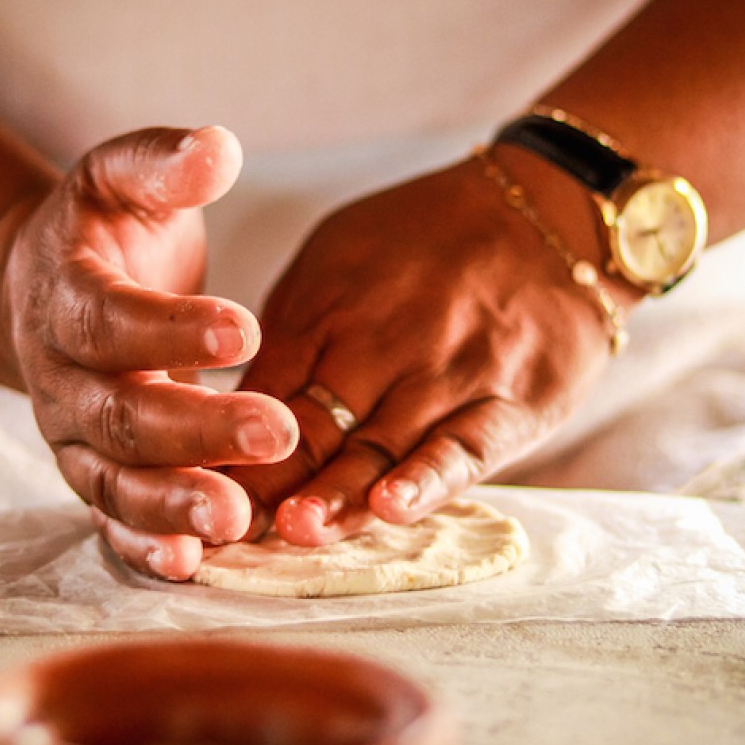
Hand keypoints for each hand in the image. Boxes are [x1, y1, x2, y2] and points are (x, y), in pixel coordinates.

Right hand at [0, 126, 297, 578]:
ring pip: (113, 481)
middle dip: (197, 428)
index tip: (247, 329)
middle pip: (119, 414)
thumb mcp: (122, 178)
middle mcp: (61, 377)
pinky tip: (195, 565)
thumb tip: (218, 148)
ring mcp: (72, 436)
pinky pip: (112, 518)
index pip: (111, 319)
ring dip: (173, 503)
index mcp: (67, 298)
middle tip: (277, 433)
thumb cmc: (104, 233)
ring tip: (239, 521)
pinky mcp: (93, 473)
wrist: (44, 290)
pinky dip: (146, 546)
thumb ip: (162, 162)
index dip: (171, 328)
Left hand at [230, 152, 617, 544]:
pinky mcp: (509, 405)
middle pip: (316, 424)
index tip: (196, 491)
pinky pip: (462, 448)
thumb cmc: (427, 241)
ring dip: (335, 493)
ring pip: (382, 448)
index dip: (229, 443)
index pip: (267, 387)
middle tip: (227, 529)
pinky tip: (391, 507)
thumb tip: (232, 406)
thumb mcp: (338, 257)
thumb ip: (289, 330)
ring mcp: (449, 375)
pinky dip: (426, 480)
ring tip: (294, 530)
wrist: (548, 214)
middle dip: (270, 481)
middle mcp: (386, 342)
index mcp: (331, 307)